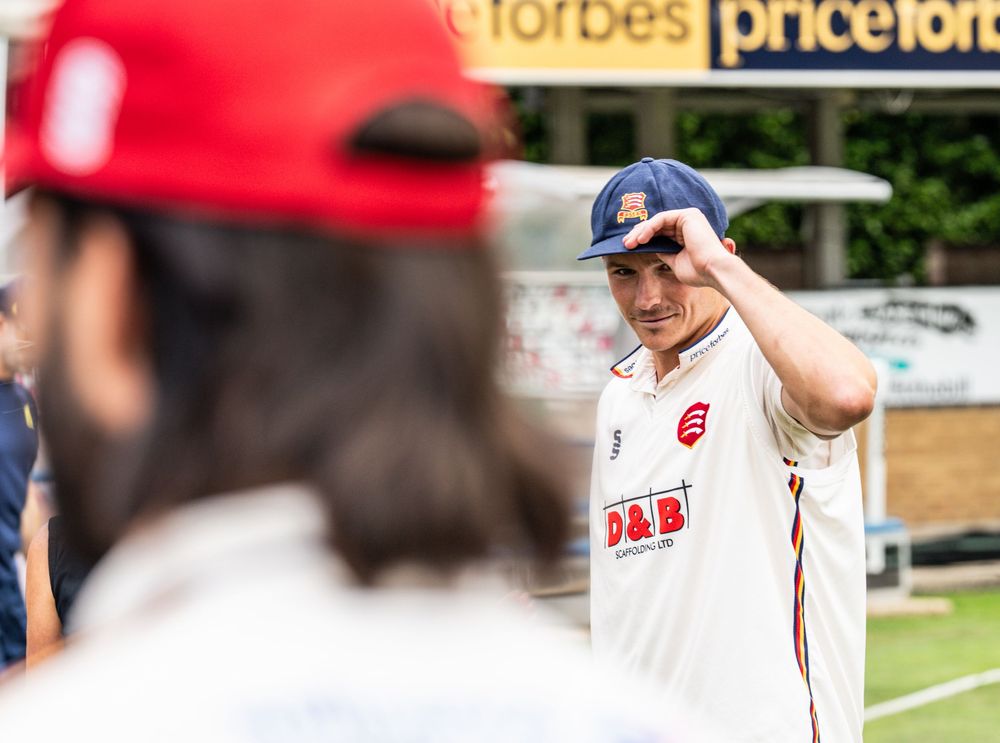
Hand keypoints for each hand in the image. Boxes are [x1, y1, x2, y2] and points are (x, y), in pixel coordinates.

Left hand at [622, 208, 736, 289]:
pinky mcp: (688, 215)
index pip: (659, 232)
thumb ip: (664, 253)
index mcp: (686, 233)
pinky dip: (649, 228)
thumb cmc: (698, 272)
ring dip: (640, 232)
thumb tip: (653, 249)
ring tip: (629, 244)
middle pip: (656, 225)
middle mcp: (688, 223)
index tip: (629, 247)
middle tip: (625, 244)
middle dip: (638, 234)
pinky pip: (661, 219)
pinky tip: (640, 239)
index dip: (643, 238)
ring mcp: (689, 217)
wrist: (713, 272)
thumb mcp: (675, 262)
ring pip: (657, 221)